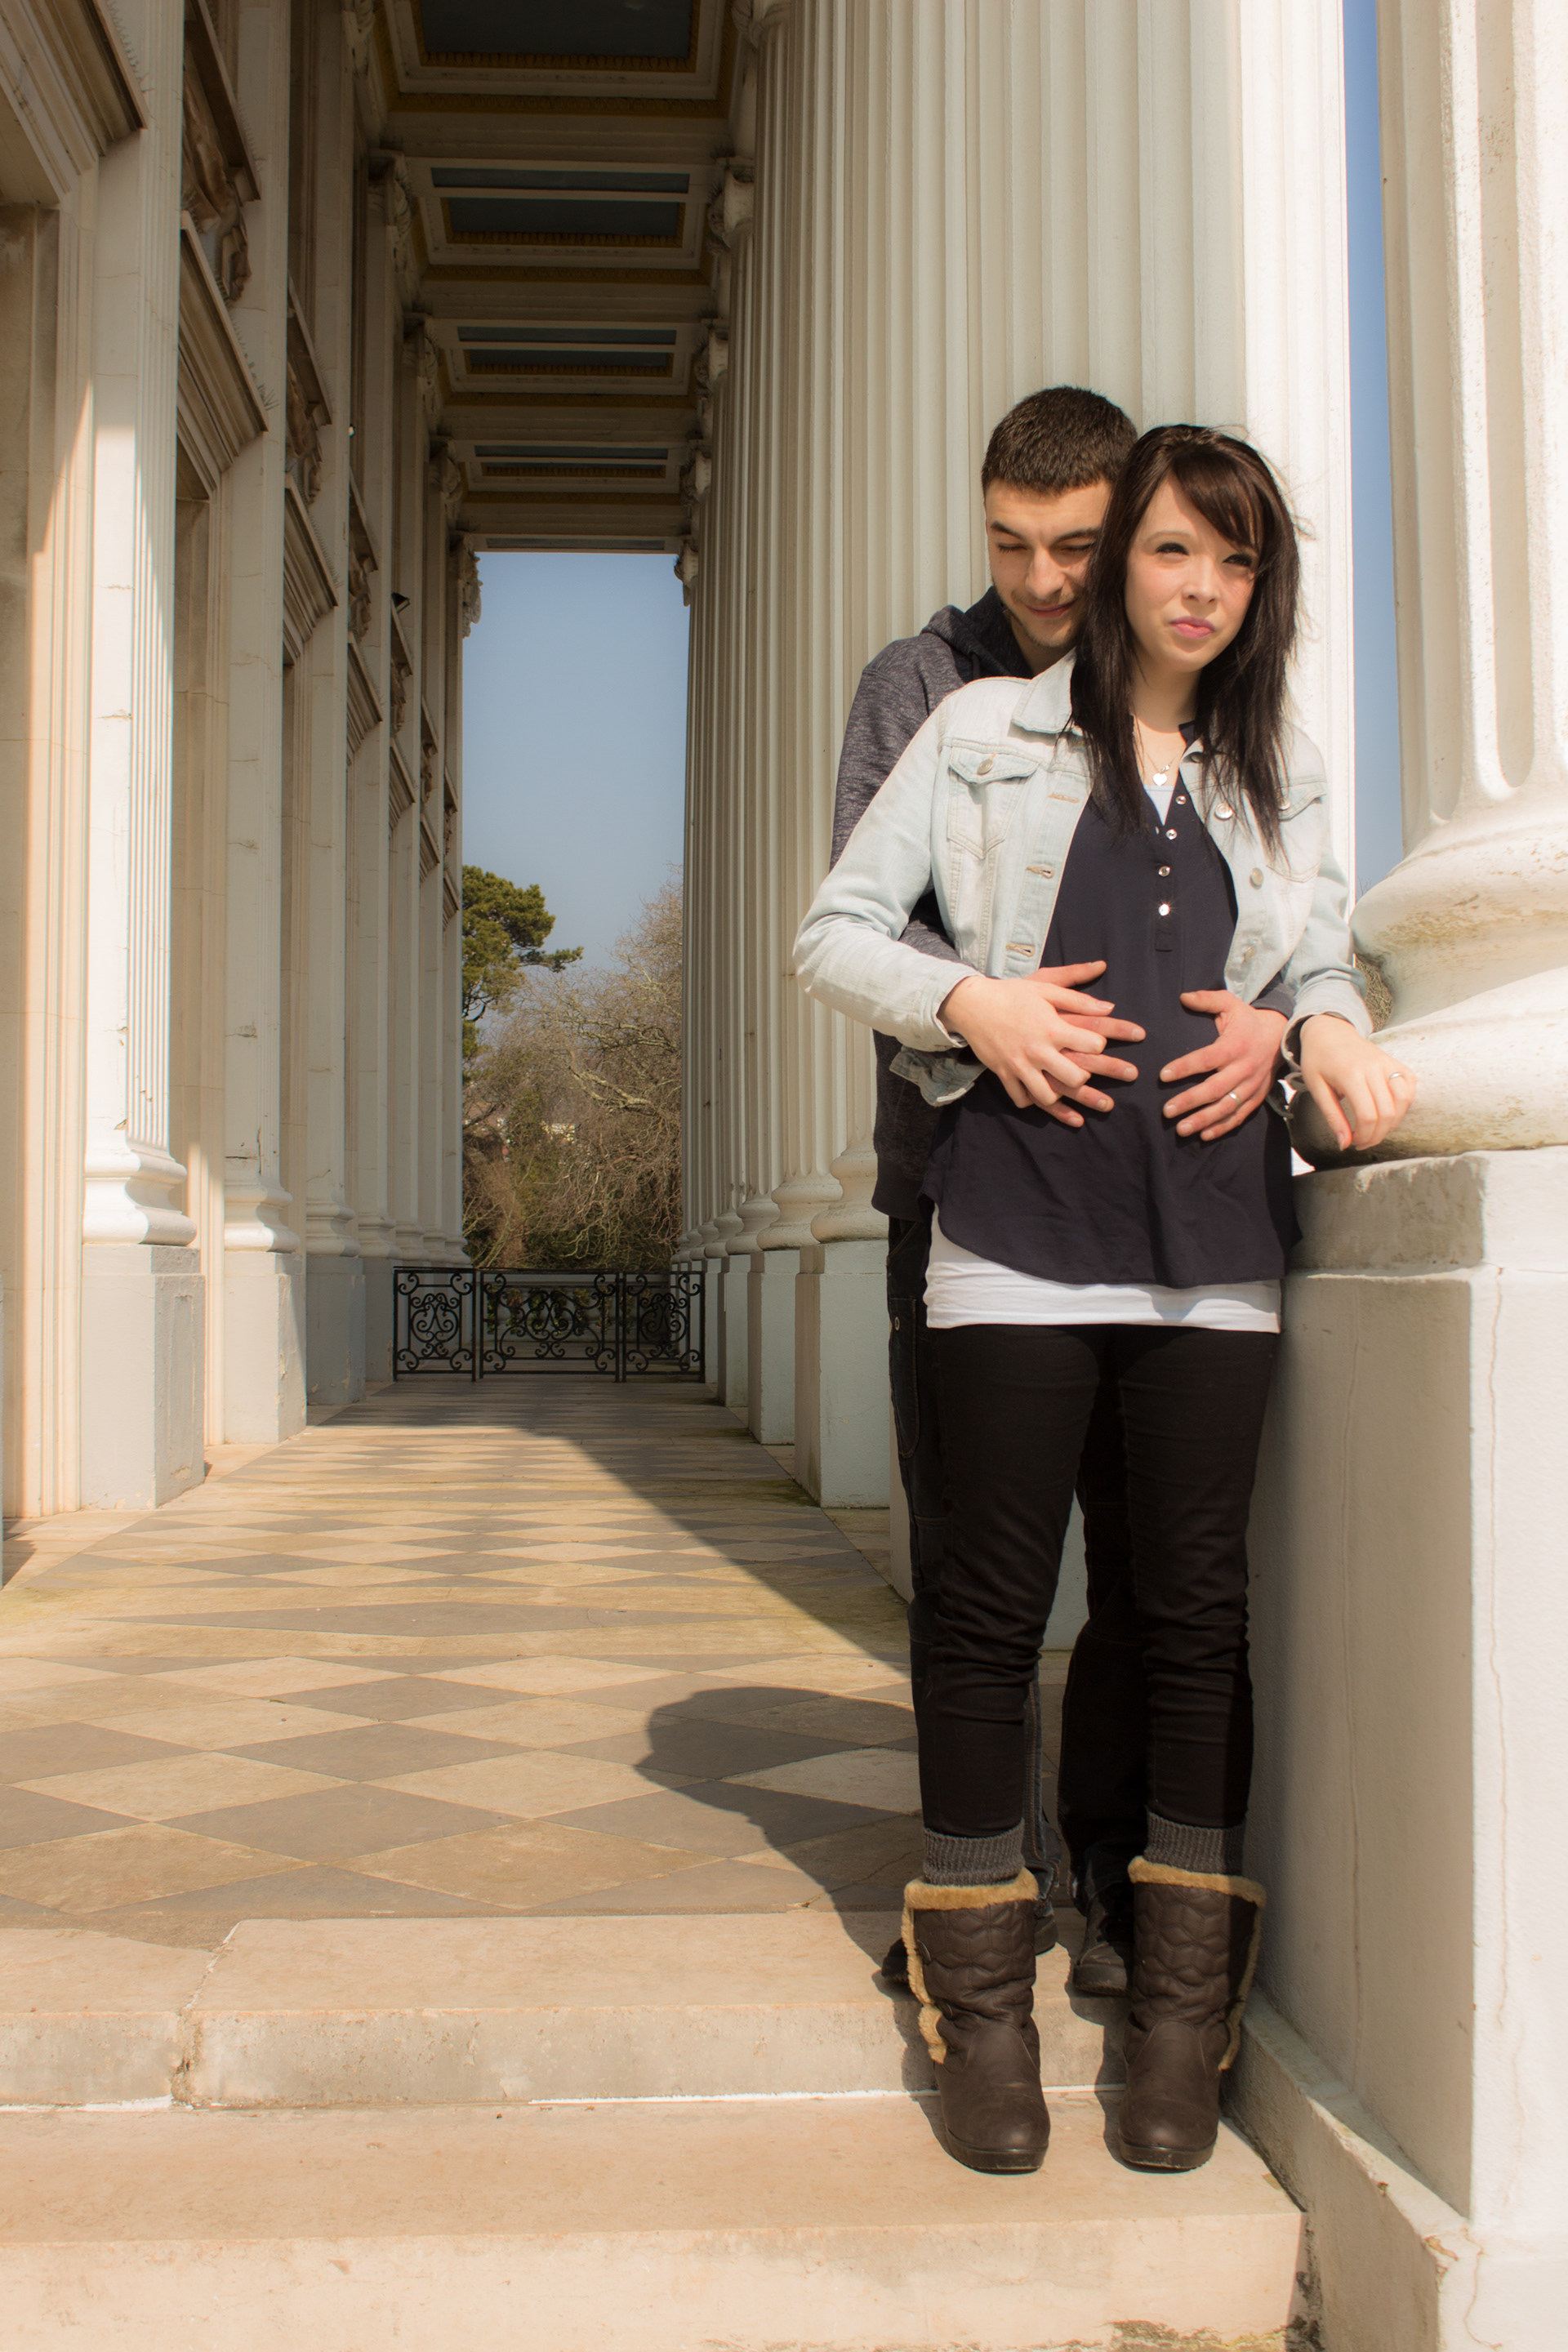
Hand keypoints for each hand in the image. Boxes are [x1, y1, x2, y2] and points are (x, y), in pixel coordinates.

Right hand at [940, 960, 1143, 1124]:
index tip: (1094, 1043)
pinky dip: (1031, 1100)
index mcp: (1053, 1028)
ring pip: (1048, 1096)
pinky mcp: (1004, 1074)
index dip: (1098, 1045)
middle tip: (1081, 1071)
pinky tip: (1037, 1093)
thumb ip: (1078, 999)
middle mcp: (1039, 1050)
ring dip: (1059, 1094)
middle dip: (1084, 1078)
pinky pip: (1021, 1099)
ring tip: (1059, 1085)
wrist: (972, 1003)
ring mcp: (1020, 1065)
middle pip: (1075, 1078)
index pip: (1093, 1045)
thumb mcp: (1047, 988)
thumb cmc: (1013, 993)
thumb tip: (1110, 1007)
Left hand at [1161, 991, 1287, 1140]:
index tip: (1163, 1076)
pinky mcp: (1257, 1097)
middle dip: (1190, 1102)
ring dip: (1204, 1120)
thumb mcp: (1230, 1003)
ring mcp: (1252, 1085)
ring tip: (1181, 1130)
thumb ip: (1207, 999)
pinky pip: (1240, 1115)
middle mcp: (1244, 1068)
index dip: (1184, 1067)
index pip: (1206, 1059)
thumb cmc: (1247, 1020)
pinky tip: (1204, 1135)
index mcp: (1235, 1045)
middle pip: (1215, 1089)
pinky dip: (1223, 1127)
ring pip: (1227, 1107)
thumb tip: (1182, 997)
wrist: (1281, 1035)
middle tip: (1166, 1112)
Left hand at [1298, 1015, 1416, 1152]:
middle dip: (1377, 1135)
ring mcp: (1387, 1062)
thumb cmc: (1318, 1060)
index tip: (1354, 1142)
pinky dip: (1405, 1102)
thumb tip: (1344, 1144)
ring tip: (1376, 1129)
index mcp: (1350, 1074)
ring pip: (1403, 1100)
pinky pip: (1410, 1084)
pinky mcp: (1394, 1061)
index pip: (1367, 1115)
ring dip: (1393, 1122)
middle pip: (1387, 1112)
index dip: (1364, 1136)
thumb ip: (1332, 1116)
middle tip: (1364, 1142)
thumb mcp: (1316, 1088)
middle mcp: (1373, 1067)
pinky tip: (1389, 1110)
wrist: (1329, 1031)